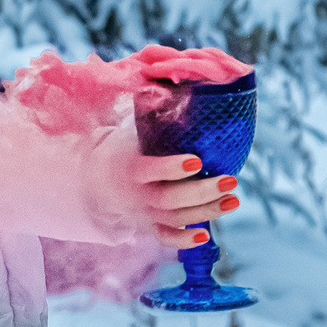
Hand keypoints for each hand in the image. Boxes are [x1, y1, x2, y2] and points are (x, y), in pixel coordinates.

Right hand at [85, 122, 243, 246]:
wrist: (93, 181)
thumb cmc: (120, 150)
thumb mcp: (128, 134)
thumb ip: (150, 119)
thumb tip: (173, 84)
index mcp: (128, 169)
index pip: (149, 172)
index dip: (172, 168)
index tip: (197, 160)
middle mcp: (135, 196)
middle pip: (169, 200)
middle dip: (202, 192)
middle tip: (231, 179)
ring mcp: (143, 214)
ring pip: (176, 219)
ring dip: (207, 211)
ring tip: (234, 199)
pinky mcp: (148, 226)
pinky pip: (166, 239)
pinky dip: (184, 241)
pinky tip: (207, 236)